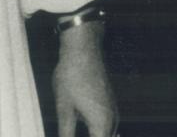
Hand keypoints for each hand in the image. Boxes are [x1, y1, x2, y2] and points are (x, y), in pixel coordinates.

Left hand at [53, 20, 118, 136]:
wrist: (83, 48)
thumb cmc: (72, 77)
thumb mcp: (64, 110)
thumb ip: (66, 134)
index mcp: (102, 124)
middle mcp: (112, 120)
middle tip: (69, 133)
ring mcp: (112, 111)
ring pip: (108, 136)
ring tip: (73, 131)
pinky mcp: (109, 104)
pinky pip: (107, 128)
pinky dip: (97, 134)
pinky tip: (81, 131)